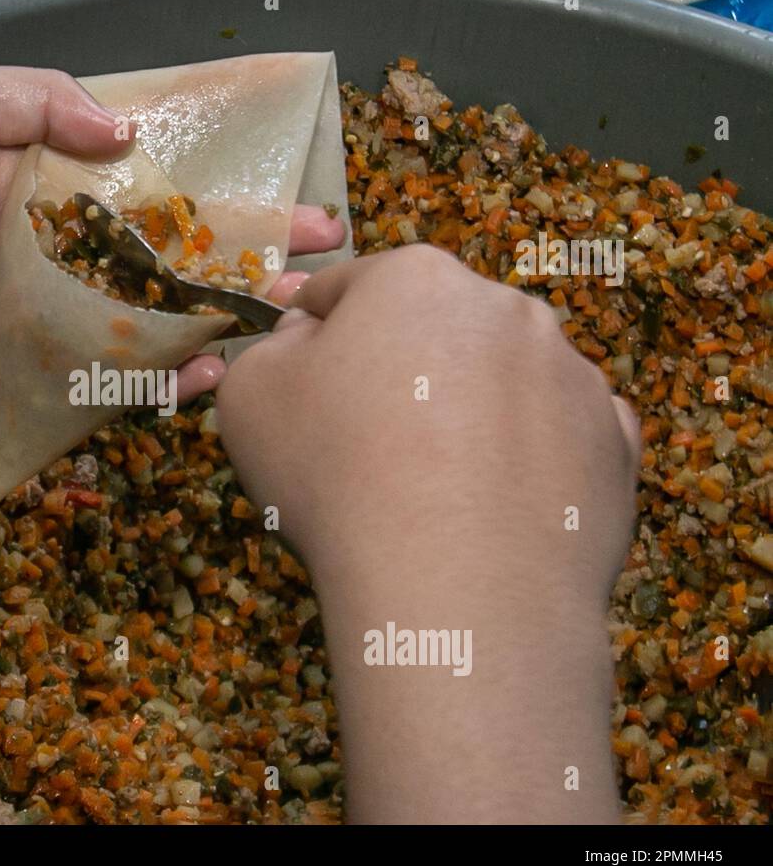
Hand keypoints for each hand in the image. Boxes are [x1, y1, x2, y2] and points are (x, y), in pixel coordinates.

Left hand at [0, 65, 345, 396]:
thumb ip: (45, 102)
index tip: (296, 195)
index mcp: (52, 182)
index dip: (227, 190)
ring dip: (219, 321)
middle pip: (171, 256)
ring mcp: (47, 312)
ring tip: (280, 319)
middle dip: (247, 257)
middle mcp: (61, 248)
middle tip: (319, 262)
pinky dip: (155, 382)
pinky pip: (99, 377)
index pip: (160, 186)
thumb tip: (130, 134)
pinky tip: (207, 374)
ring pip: (150, 320)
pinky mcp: (23, 370)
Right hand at [215, 245, 638, 822]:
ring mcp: (573, 373)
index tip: (297, 370)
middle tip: (362, 443)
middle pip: (433, 329)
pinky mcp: (615, 442)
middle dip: (398, 369)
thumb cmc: (335, 474)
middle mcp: (505, 307)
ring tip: (433, 487)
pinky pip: (556, 438)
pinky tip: (493, 507)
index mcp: (415, 278)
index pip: (345, 288)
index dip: (310, 331)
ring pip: (503, 380)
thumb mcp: (250, 397)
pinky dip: (527, 460)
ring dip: (468, 411)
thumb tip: (304, 338)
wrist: (455, 586)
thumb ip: (270, 349)